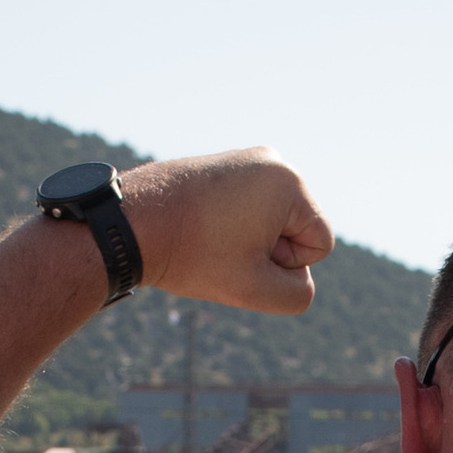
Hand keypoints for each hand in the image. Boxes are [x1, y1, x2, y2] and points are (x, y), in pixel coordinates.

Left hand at [121, 148, 332, 313]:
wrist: (133, 223)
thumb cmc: (195, 255)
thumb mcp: (255, 290)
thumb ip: (297, 294)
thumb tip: (296, 274)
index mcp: (290, 182)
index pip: (319, 244)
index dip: (286, 266)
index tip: (244, 258)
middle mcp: (273, 161)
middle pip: (297, 229)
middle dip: (269, 250)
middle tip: (223, 250)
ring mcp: (247, 159)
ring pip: (272, 222)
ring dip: (250, 241)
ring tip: (211, 239)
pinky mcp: (225, 166)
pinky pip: (249, 209)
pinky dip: (232, 227)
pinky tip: (203, 229)